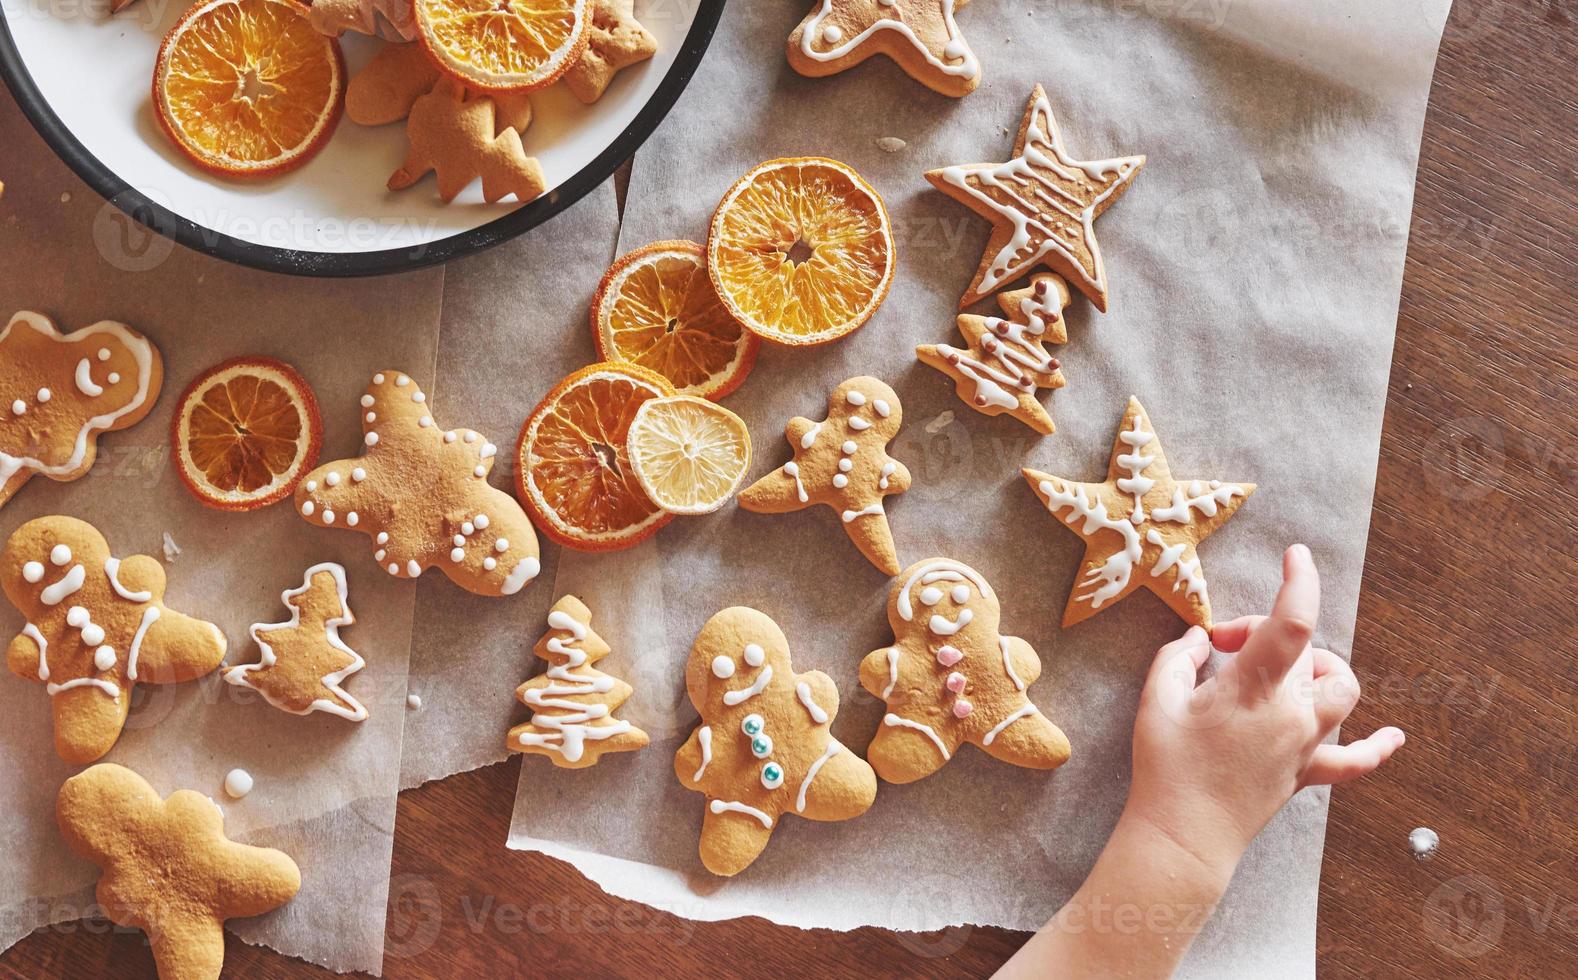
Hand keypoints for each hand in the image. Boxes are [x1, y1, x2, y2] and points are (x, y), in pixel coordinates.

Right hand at [1127, 543, 1404, 873]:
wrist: (1184, 837)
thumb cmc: (1166, 769)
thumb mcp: (1156, 701)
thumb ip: (1178, 657)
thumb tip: (1200, 640)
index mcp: (1253, 690)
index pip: (1291, 624)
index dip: (1299, 583)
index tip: (1295, 556)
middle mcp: (1291, 714)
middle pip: (1305, 650)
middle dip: (1264, 633)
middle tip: (1221, 647)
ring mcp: (1305, 745)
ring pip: (1340, 690)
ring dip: (1315, 667)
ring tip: (1277, 671)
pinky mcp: (1306, 773)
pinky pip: (1354, 760)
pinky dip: (1377, 746)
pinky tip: (1395, 737)